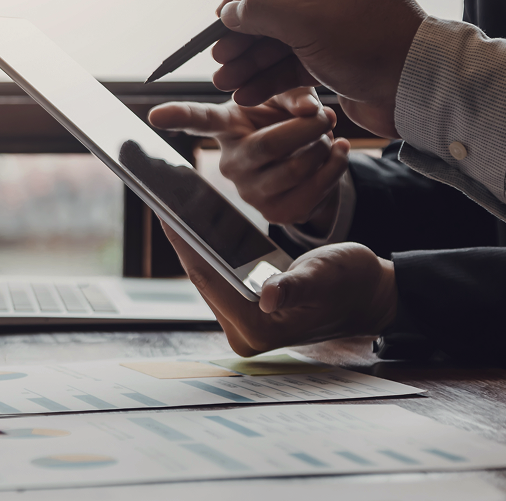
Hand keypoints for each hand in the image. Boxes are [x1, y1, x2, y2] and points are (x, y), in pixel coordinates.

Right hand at [148, 88, 349, 232]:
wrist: (310, 160)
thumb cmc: (289, 121)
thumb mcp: (289, 98)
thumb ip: (296, 94)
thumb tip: (310, 110)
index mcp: (227, 127)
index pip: (199, 121)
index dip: (177, 116)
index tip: (154, 115)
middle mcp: (230, 163)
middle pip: (268, 145)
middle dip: (307, 128)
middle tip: (326, 115)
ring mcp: (251, 193)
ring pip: (296, 168)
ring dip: (324, 148)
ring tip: (328, 136)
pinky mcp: (276, 214)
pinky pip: (313, 191)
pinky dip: (335, 168)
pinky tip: (337, 153)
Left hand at [161, 221, 396, 355]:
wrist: (370, 295)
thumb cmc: (353, 283)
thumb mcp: (325, 276)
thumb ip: (297, 286)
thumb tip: (270, 296)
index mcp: (258, 328)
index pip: (208, 279)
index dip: (184, 243)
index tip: (164, 211)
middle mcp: (244, 333)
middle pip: (202, 278)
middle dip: (183, 240)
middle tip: (162, 200)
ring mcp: (243, 325)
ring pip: (207, 276)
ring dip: (192, 244)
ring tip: (172, 207)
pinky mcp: (246, 312)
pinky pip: (219, 276)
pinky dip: (208, 251)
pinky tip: (196, 224)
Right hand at [211, 0, 425, 138]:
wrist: (419, 89)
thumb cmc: (368, 43)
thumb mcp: (306, 21)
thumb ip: (261, 11)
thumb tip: (230, 10)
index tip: (222, 15)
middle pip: (273, 8)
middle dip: (242, 37)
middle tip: (218, 57)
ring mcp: (336, 27)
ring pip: (280, 40)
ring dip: (250, 63)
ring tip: (225, 83)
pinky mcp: (336, 59)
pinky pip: (294, 64)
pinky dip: (270, 78)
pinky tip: (247, 94)